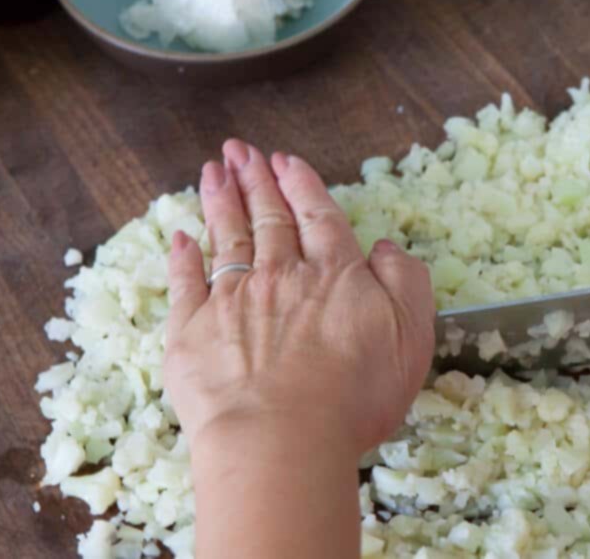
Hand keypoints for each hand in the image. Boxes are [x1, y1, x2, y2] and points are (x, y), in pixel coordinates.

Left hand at [164, 139, 434, 453]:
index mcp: (334, 275)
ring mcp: (232, 300)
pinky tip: (178, 236)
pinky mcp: (192, 331)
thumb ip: (405, 282)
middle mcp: (281, 276)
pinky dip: (181, 258)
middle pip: (268, 218)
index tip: (284, 159)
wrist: (281, 439)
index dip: (301, 184)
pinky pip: (185, 283)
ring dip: (220, 200)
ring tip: (213, 169)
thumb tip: (386, 248)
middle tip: (240, 149)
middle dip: (255, 179)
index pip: (317, 217)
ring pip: (226, 237)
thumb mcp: (411, 336)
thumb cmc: (355, 395)